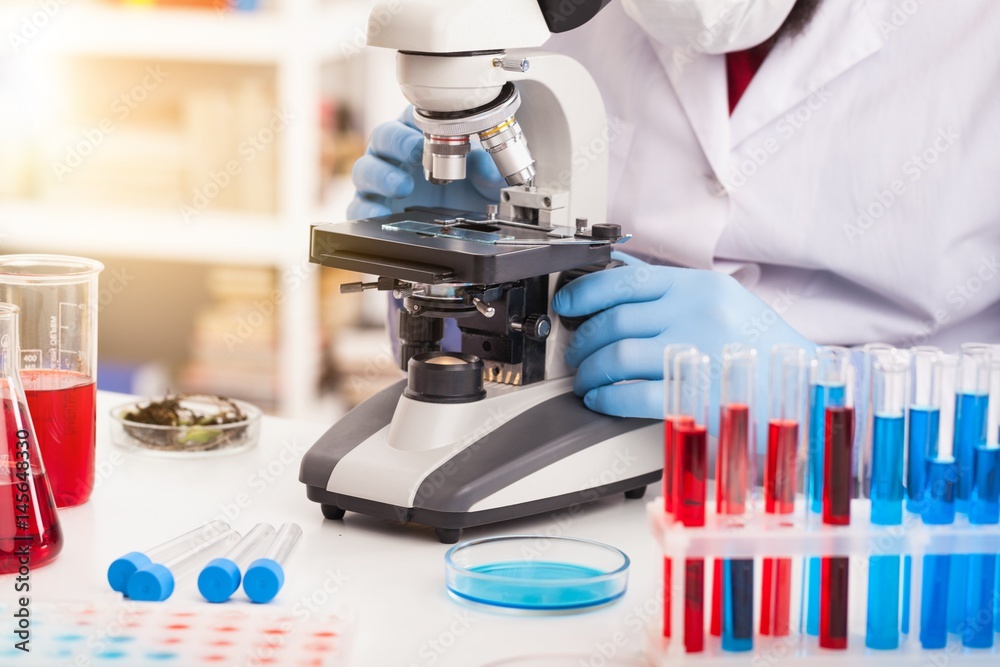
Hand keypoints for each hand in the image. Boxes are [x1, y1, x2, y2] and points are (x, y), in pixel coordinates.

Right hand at [348, 108, 506, 218]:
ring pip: (365, 169)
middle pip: (383, 137)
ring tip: (402, 186)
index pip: (411, 118)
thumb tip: (488, 166)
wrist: (465, 224)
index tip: (428, 129)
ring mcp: (381, 182)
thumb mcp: (485, 182)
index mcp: (421, 138)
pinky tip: (379, 215)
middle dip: (397, 142)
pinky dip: (364, 211)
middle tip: (414, 152)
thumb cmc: (468, 191)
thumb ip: (488, 171)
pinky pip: (358, 207)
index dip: (415, 120)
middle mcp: (397, 156)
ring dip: (380, 175)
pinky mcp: (373, 208)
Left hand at [552, 253, 816, 426]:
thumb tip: (618, 273)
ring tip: (588, 379)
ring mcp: (697, 354)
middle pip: (614, 320)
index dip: (585, 293)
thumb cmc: (763, 348)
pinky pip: (634, 393)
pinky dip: (608, 397)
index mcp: (700, 288)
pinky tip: (601, 399)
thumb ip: (672, 290)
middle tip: (576, 352)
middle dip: (583, 340)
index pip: (625, 281)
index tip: (567, 305)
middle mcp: (697, 315)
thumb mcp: (723, 301)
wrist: (809, 388)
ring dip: (591, 370)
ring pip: (618, 355)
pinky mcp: (696, 395)